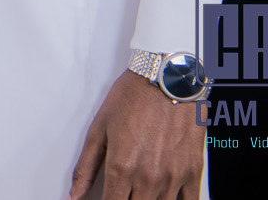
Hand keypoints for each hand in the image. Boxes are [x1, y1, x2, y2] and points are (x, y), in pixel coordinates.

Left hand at [68, 69, 204, 199]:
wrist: (168, 80)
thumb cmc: (132, 99)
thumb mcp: (99, 129)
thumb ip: (86, 166)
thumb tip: (74, 194)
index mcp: (121, 167)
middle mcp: (148, 177)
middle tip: (122, 192)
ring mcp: (173, 177)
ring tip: (139, 193)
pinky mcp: (194, 173)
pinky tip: (164, 198)